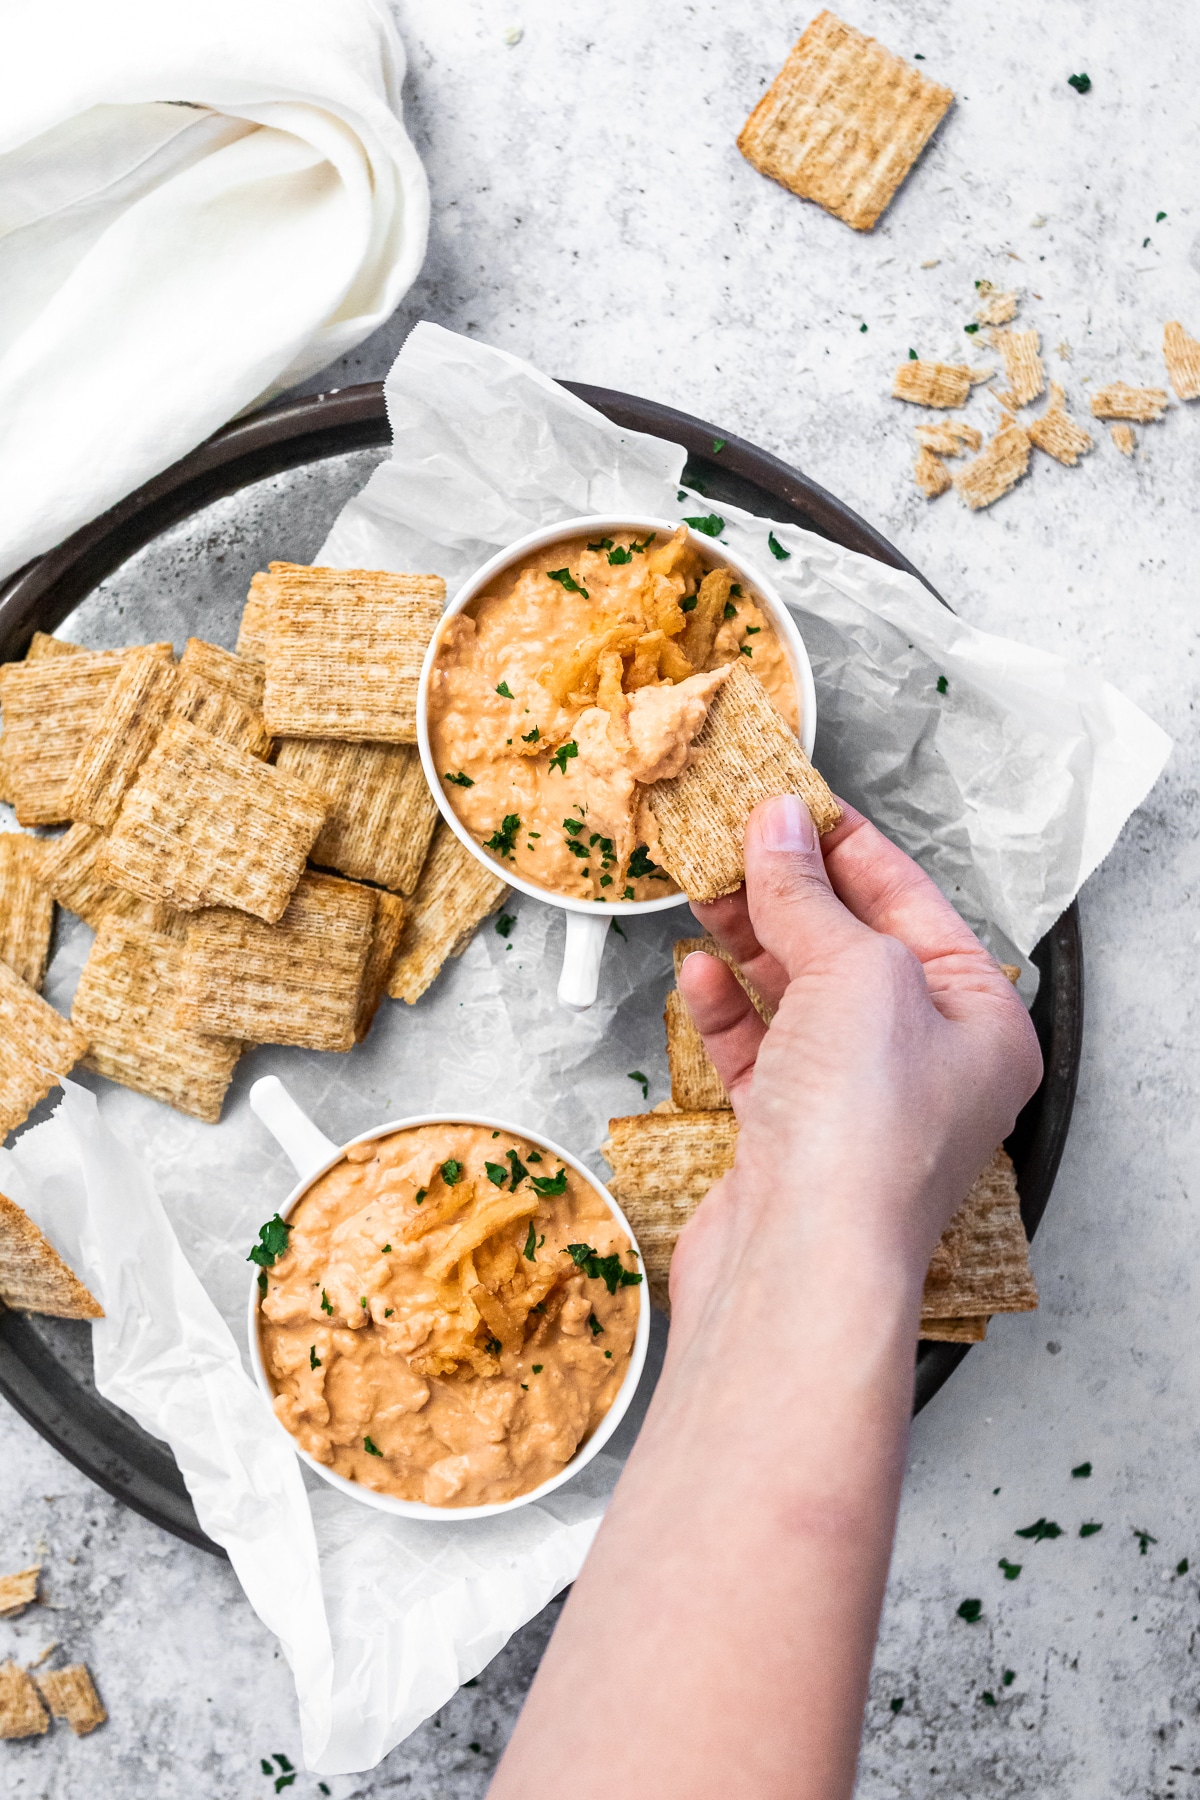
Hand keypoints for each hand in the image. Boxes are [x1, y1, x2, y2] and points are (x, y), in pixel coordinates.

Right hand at [674, 793, 1041, 1310]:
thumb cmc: (863, 1136)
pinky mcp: (789, 1137)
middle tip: (737, 833)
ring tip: (706, 885)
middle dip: (792, 888)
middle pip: (852, 948)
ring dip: (751, 939)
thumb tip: (780, 830)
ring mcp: (854, 1103)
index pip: (914, 906)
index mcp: (979, 1024)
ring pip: (798, 996)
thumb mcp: (852, 973)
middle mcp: (925, 1065)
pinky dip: (727, 1008)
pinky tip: (698, 972)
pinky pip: (758, 1052)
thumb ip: (809, 896)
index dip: (851, 847)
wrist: (802, 1265)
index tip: (796, 801)